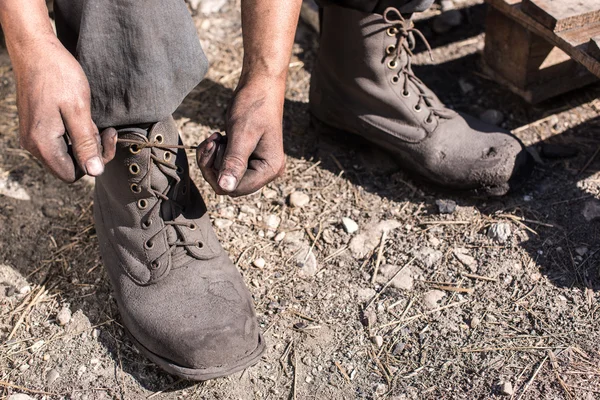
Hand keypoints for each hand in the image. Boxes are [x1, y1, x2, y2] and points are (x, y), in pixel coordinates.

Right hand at [12, 35, 115, 182]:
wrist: (36, 50)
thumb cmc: (58, 76)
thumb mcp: (79, 110)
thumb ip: (86, 143)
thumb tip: (94, 172)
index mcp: (42, 143)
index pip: (72, 175)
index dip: (92, 163)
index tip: (105, 139)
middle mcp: (33, 144)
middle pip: (70, 166)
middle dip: (91, 151)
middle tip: (105, 129)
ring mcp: (33, 135)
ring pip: (67, 153)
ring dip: (85, 141)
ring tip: (92, 119)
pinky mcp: (37, 127)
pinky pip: (60, 141)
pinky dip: (75, 133)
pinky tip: (82, 116)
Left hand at [197, 77, 285, 195]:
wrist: (260, 86)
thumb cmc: (254, 106)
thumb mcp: (242, 133)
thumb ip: (234, 162)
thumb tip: (225, 187)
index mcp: (270, 168)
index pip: (236, 188)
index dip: (217, 174)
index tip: (211, 147)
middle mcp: (266, 171)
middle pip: (228, 185)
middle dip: (213, 165)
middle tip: (211, 140)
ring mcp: (256, 165)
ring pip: (224, 176)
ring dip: (212, 158)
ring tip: (214, 137)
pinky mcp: (247, 158)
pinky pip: (225, 166)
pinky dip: (215, 154)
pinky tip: (217, 138)